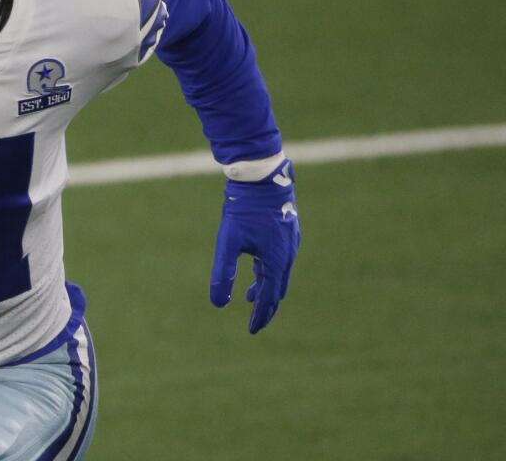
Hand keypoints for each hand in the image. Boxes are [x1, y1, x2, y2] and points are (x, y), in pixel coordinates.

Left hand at [209, 159, 300, 333]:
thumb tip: (218, 304)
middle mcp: (287, 254)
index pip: (269, 298)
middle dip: (266, 306)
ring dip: (265, 288)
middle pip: (278, 289)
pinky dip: (267, 271)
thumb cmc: (242, 209)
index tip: (252, 330)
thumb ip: (223, 273)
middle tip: (255, 322)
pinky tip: (257, 268)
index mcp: (276, 261)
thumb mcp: (228, 242)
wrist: (261, 177)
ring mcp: (289, 242)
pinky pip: (279, 259)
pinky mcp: (286, 231)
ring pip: (278, 274)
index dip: (260, 315)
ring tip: (249, 297)